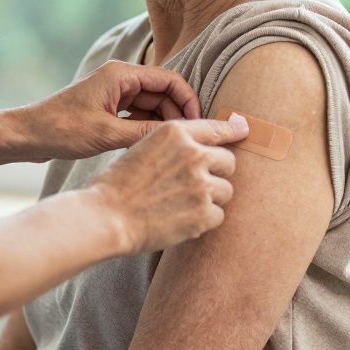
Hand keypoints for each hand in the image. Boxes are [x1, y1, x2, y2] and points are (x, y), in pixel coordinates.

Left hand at [9, 60, 201, 161]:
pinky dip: (147, 128)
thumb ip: (146, 133)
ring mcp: (114, 93)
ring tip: (173, 148)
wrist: (27, 135)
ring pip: (152, 105)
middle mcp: (120, 78)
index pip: (170, 80)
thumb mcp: (109, 134)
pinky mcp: (108, 107)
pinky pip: (138, 114)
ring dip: (163, 123)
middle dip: (178, 114)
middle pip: (163, 92)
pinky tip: (151, 147)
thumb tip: (180, 137)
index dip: (189, 101)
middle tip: (190, 142)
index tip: (199, 125)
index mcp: (122, 74)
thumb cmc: (62, 130)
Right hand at [87, 116, 249, 254]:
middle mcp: (193, 154)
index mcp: (175, 133)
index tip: (244, 129)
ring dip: (210, 199)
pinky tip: (180, 221)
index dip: (233, 130)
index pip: (217, 128)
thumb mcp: (144, 147)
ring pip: (226, 190)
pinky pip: (219, 215)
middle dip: (216, 174)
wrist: (105, 216)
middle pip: (229, 161)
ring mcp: (200, 184)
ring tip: (181, 205)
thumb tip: (206, 146)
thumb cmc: (118, 184)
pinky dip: (203, 221)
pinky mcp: (203, 213)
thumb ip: (176, 144)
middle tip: (192, 186)